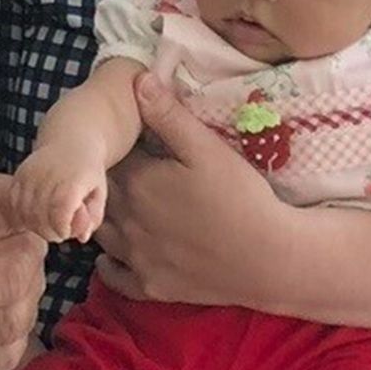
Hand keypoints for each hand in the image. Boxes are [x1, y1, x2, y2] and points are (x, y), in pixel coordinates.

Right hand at [12, 144, 107, 242]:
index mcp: (71, 181)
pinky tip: (37, 214)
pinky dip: (24, 215)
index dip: (63, 230)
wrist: (71, 141)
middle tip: (61, 227)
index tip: (68, 230)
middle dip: (52, 231)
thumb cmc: (88, 171)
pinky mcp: (18, 176)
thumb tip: (81, 236)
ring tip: (50, 221)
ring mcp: (30, 175)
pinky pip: (15, 205)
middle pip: (41, 219)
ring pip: (26, 215)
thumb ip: (92, 218)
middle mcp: (48, 176)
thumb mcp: (99, 194)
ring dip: (37, 225)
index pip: (60, 216)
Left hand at [92, 72, 305, 306]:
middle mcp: (126, 222)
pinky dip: (109, 264)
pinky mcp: (151, 288)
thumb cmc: (241, 198)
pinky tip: (116, 252)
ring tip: (114, 204)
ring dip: (101, 218)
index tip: (122, 140)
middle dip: (102, 181)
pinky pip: (115, 277)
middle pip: (99, 196)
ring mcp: (136, 259)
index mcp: (137, 184)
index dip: (112, 148)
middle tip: (117, 169)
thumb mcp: (208, 149)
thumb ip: (169, 115)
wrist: (271, 259)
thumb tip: (137, 81)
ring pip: (100, 234)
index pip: (106, 159)